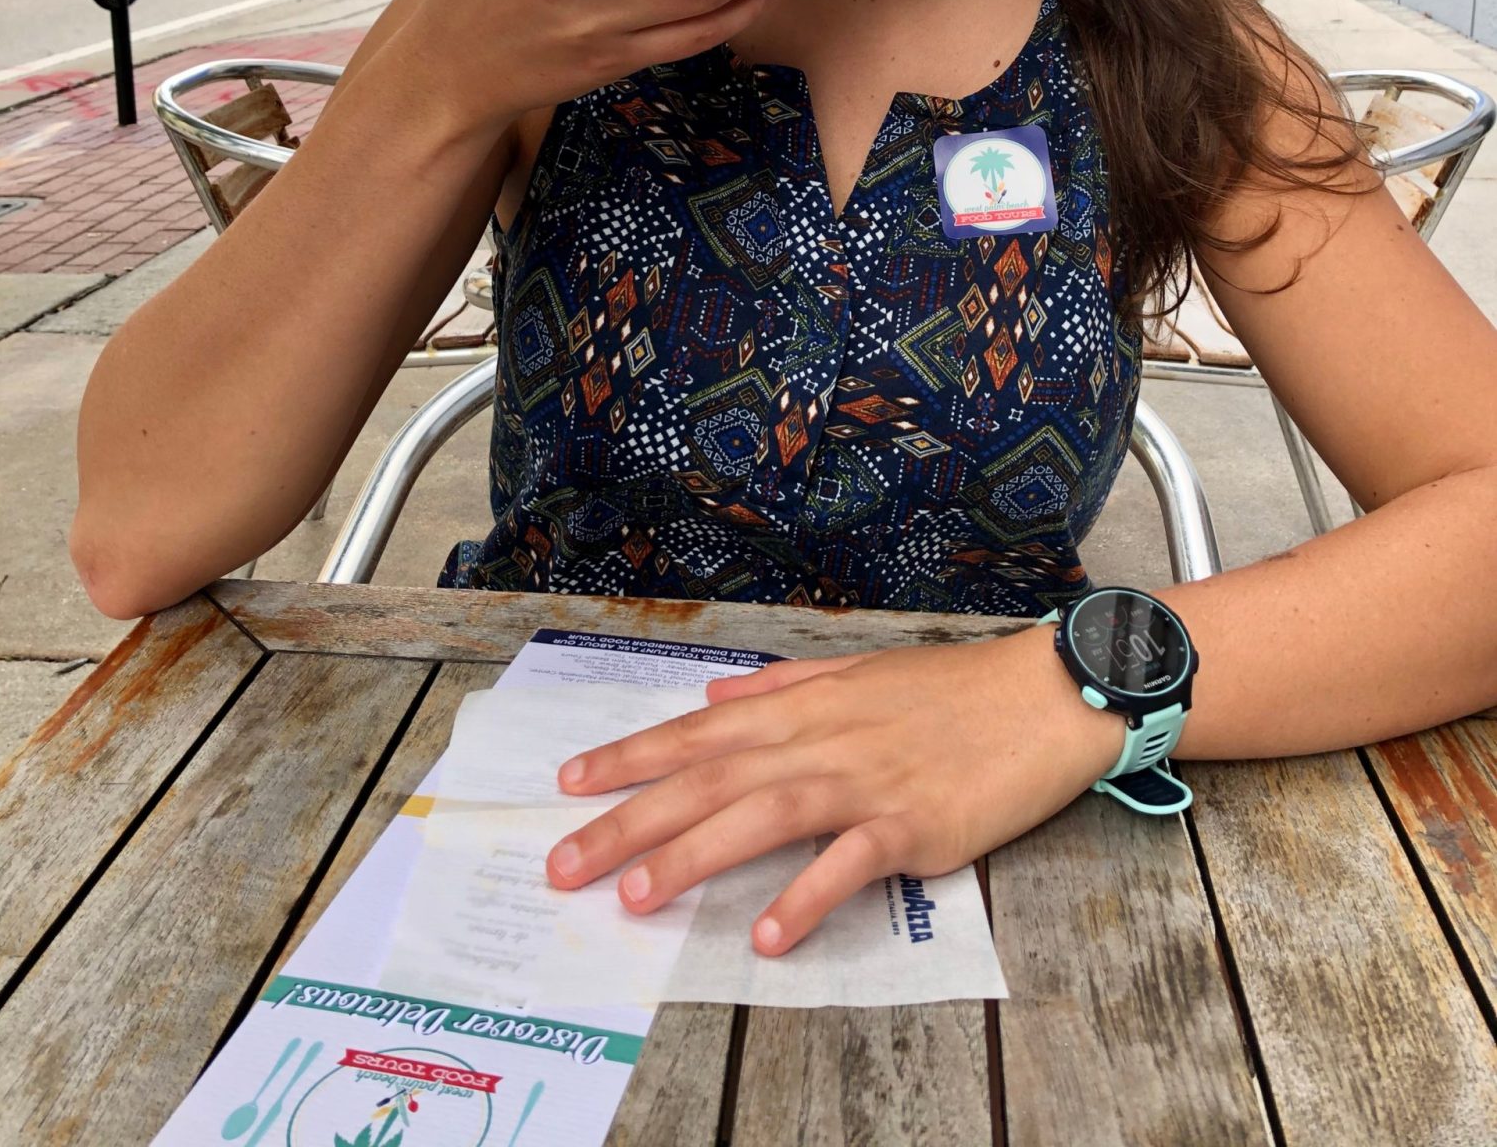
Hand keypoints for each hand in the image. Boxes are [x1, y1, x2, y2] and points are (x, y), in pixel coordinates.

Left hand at [545, 625, 1124, 954]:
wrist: (1043, 694)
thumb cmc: (950, 688)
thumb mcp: (858, 672)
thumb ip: (782, 686)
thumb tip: (716, 695)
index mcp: (802, 706)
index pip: (696, 733)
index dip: (629, 757)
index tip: (569, 783)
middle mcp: (819, 739)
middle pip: (708, 778)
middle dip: (629, 818)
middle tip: (564, 862)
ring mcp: (864, 782)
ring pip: (761, 814)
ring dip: (693, 854)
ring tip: (637, 896)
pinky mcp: (913, 826)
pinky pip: (850, 865)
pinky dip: (808, 897)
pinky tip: (770, 936)